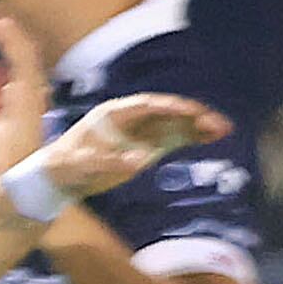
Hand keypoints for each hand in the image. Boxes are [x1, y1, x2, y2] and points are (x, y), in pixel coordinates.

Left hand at [0, 0, 51, 179]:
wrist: (10, 177)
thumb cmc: (4, 155)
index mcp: (22, 92)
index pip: (11, 56)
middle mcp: (30, 86)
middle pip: (16, 47)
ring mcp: (31, 87)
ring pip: (21, 46)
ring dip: (1, 26)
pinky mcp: (29, 90)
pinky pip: (23, 57)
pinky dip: (10, 37)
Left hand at [33, 91, 231, 201]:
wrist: (59, 178)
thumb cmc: (63, 166)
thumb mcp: (79, 164)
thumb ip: (107, 161)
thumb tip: (139, 161)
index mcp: (113, 114)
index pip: (147, 105)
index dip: (170, 107)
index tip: (190, 112)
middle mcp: (131, 119)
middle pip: (167, 112)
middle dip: (192, 116)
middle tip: (217, 124)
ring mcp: (141, 131)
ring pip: (175, 123)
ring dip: (198, 125)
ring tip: (223, 129)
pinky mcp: (148, 146)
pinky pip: (174, 138)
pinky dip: (193, 137)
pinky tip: (213, 137)